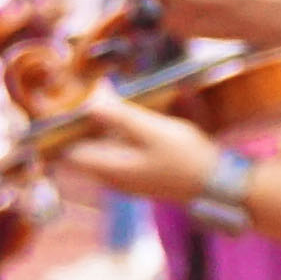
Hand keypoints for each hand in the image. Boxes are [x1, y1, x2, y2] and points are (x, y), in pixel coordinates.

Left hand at [60, 96, 220, 204]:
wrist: (218, 184)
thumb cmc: (187, 158)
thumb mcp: (154, 131)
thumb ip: (120, 116)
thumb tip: (90, 100)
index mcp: (107, 167)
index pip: (65, 149)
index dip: (62, 127)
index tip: (68, 102)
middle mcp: (109, 177)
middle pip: (81, 149)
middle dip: (83, 123)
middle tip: (93, 96)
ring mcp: (125, 179)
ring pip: (100, 151)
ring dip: (102, 129)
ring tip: (113, 103)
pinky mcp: (139, 176)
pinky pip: (116, 155)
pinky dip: (117, 137)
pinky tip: (133, 122)